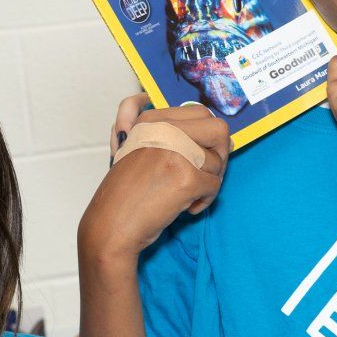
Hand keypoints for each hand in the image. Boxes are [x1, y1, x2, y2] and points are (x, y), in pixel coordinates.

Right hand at [80, 103, 230, 262]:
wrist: (111, 223)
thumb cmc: (125, 193)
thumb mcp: (139, 151)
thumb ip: (173, 137)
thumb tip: (225, 140)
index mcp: (151, 121)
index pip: (200, 112)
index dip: (207, 135)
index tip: (201, 152)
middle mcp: (164, 131)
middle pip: (218, 129)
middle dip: (221, 152)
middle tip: (207, 172)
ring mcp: (177, 153)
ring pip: (218, 160)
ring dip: (209, 181)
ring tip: (188, 195)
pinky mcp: (187, 178)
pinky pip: (215, 185)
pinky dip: (205, 200)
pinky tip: (187, 207)